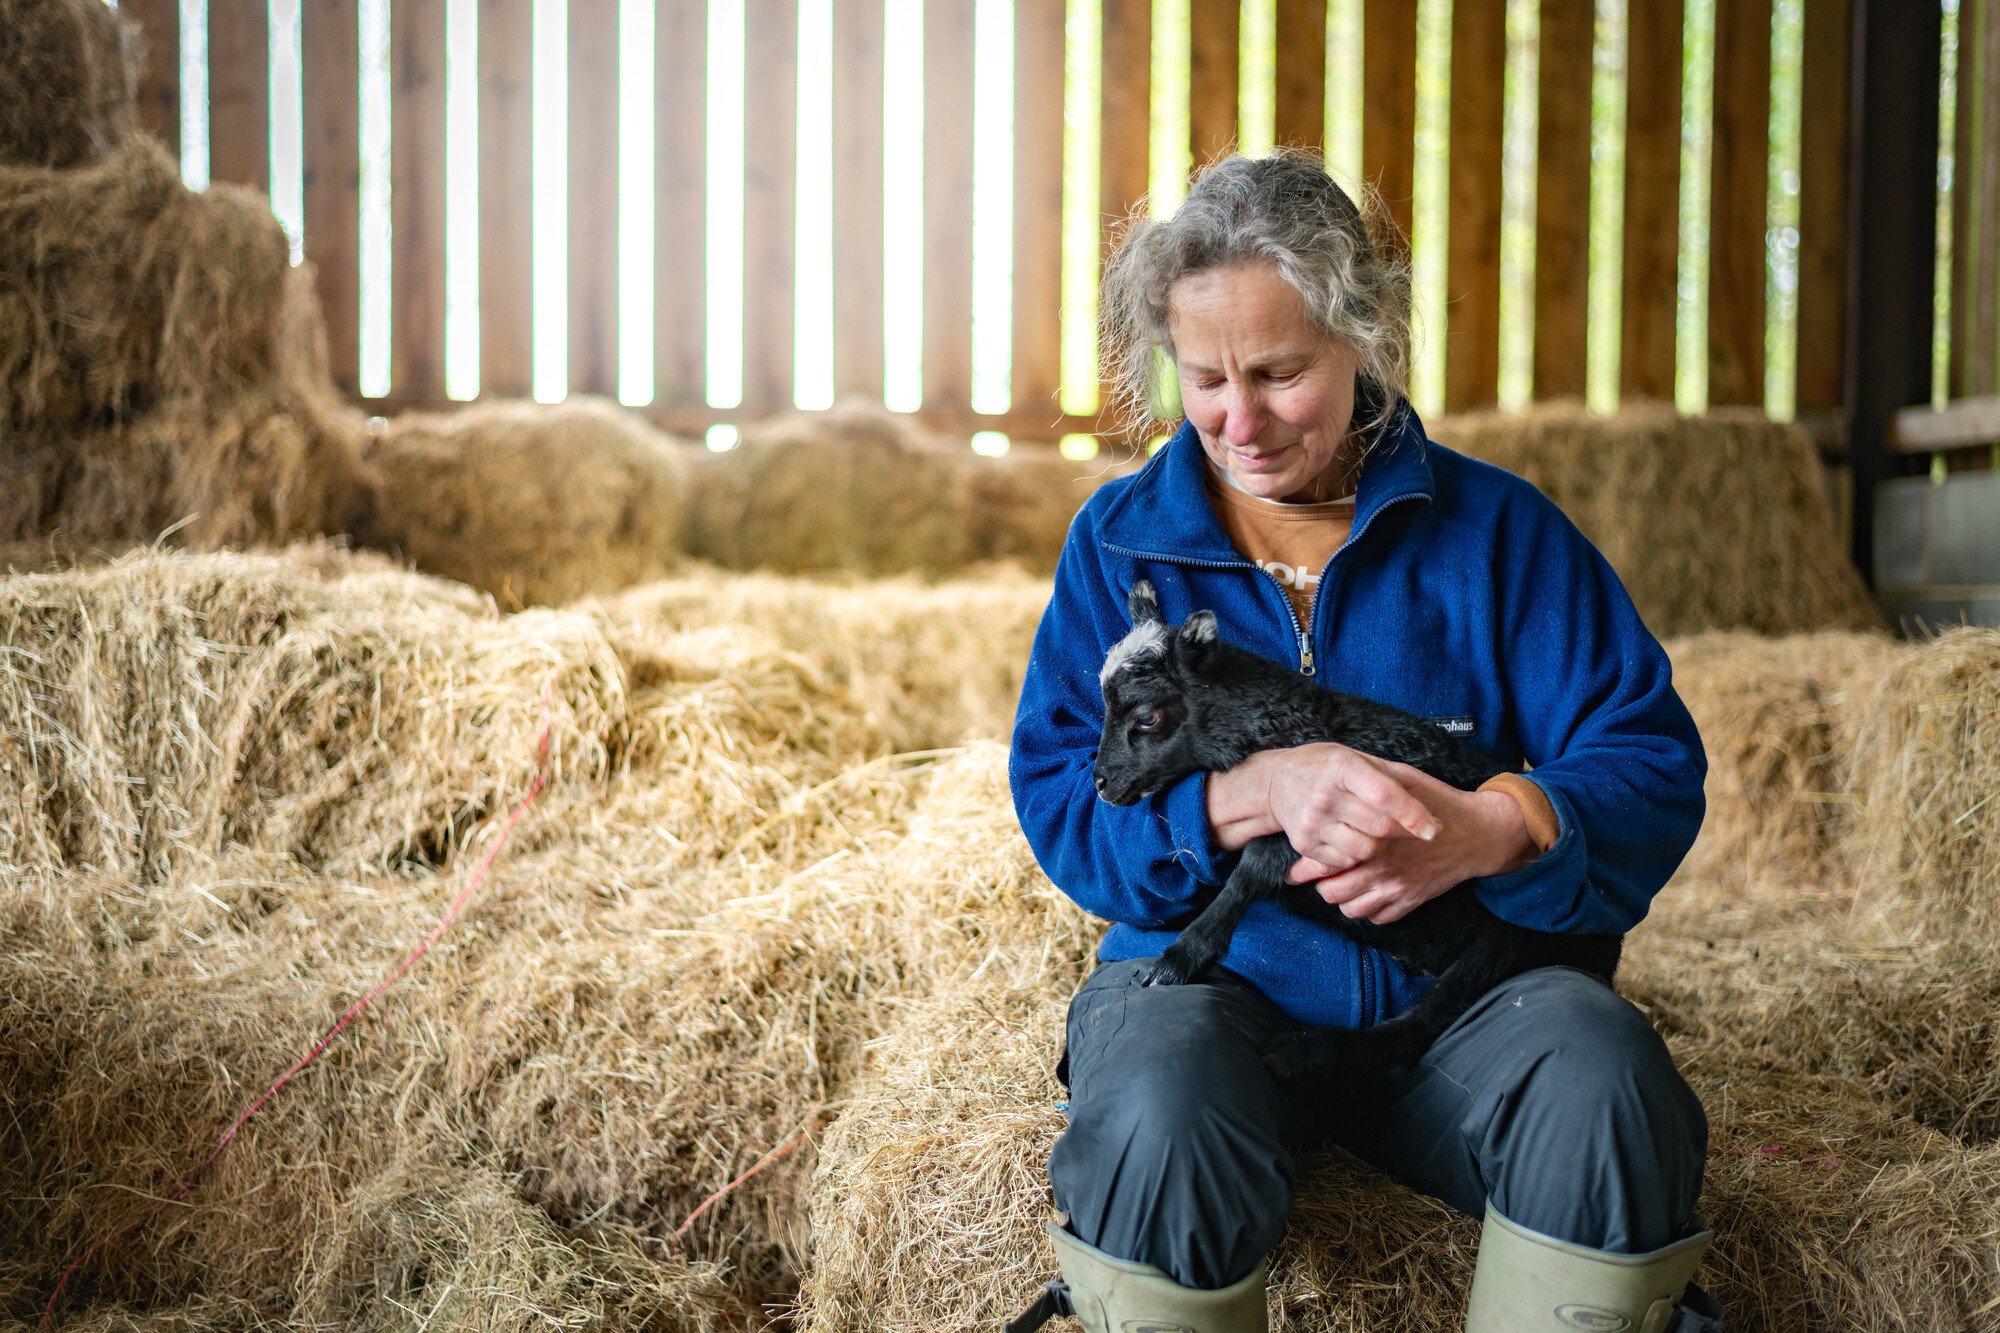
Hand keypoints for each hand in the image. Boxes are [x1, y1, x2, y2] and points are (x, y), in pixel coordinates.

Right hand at [1206, 742, 1439, 859]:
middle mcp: (1324, 795)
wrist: (1275, 781)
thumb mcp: (1356, 757)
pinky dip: (1358, 855)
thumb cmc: (1326, 767)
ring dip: (1381, 845)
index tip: (1433, 828)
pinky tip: (1356, 839)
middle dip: (1404, 832)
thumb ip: (1390, 777)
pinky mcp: (1304, 844)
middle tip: (1417, 830)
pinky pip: (1345, 861)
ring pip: (1365, 849)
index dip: (1412, 814)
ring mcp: (1312, 822)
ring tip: (1381, 833)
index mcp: (1341, 767)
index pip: (1384, 795)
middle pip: (1378, 827)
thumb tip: (1430, 806)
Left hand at [1288, 762, 1534, 923]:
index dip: (1303, 869)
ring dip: (1345, 899)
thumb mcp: (1403, 781)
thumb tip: (1339, 779)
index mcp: (1373, 839)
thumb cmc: (1438, 802)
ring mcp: (1398, 889)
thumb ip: (1370, 785)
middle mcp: (1382, 869)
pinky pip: (1378, 918)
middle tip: (1325, 876)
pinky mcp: (1412, 902)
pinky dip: (1369, 910)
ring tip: (1347, 884)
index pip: (1324, 863)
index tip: (1294, 872)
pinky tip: (1370, 894)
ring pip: (1352, 910)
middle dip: (1323, 885)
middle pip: (1331, 893)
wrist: (1479, 833)